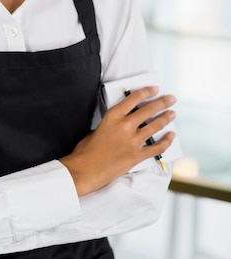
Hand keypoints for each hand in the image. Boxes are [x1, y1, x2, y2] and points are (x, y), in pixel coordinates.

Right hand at [60, 86, 175, 196]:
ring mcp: (133, 141)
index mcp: (113, 115)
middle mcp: (125, 125)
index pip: (135, 97)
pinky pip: (157, 147)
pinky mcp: (137, 156)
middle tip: (171, 99)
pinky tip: (171, 136)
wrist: (86, 169)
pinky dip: (166, 141)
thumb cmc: (87, 149)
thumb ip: (114, 121)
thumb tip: (127, 119)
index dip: (147, 91)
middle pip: (149, 109)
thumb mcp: (99, 126)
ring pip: (155, 125)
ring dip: (166, 118)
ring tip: (172, 114)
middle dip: (162, 102)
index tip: (155, 89)